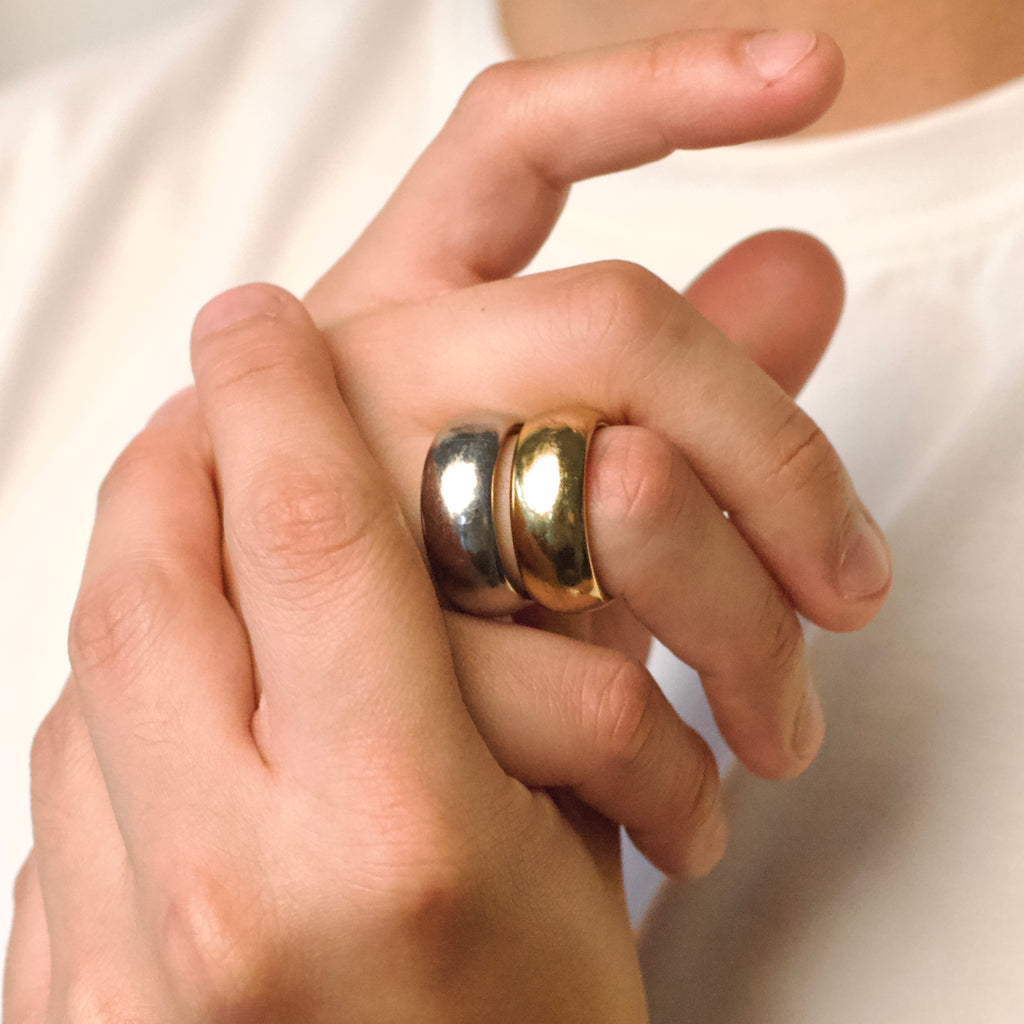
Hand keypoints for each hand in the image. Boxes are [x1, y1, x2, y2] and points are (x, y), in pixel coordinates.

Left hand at [6, 298, 649, 1021]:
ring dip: (144, 558)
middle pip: (147, 574)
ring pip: (89, 661)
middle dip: (179, 446)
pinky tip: (184, 685)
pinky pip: (69, 768)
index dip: (282, 399)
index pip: (307, 539)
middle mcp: (226, 893)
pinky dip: (117, 685)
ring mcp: (112, 954)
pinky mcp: (60, 988)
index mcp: (398, 843)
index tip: (260, 317)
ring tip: (200, 506)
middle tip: (214, 385)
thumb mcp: (586, 868)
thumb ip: (534, 690)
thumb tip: (526, 522)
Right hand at [303, 30, 884, 784]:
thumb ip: (673, 388)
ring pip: (621, 511)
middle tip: (855, 592)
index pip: (509, 144)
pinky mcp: (368, 674)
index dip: (650, 88)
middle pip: (616, 320)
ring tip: (774, 735)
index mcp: (391, 313)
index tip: (808, 72)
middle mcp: (356, 378)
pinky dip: (668, 764)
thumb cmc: (432, 625)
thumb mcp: (534, 503)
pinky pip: (578, 692)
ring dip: (744, 632)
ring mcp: (353, 514)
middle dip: (776, 454)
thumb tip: (806, 265)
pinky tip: (687, 816)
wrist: (282, 801)